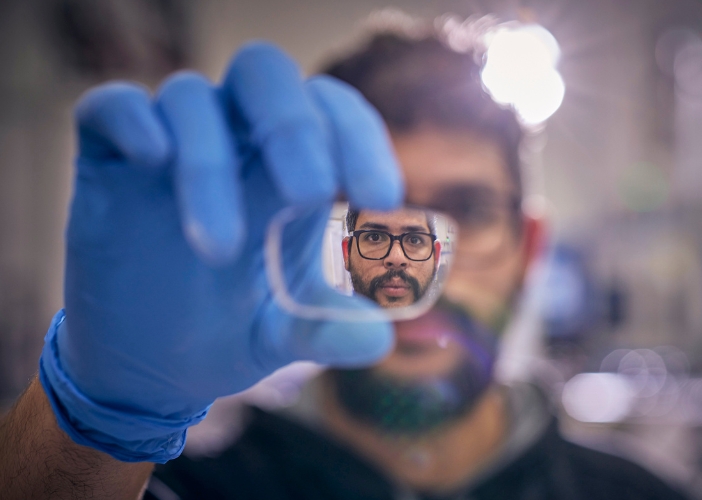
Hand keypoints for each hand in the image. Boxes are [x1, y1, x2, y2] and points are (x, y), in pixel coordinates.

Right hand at [38, 42, 402, 462]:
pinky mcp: (108, 160)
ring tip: (220, 250)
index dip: (360, 139)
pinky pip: (111, 107)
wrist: (148, 364)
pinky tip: (153, 159)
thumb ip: (328, 329)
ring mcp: (170, 143)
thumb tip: (379, 339)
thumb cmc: (232, 329)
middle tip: (312, 195)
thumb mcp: (285, 334)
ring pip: (190, 98)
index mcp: (293, 165)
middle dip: (293, 126)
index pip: (332, 110)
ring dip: (209, 164)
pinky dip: (133, 120)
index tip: (382, 200)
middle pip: (265, 74)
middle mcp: (235, 139)